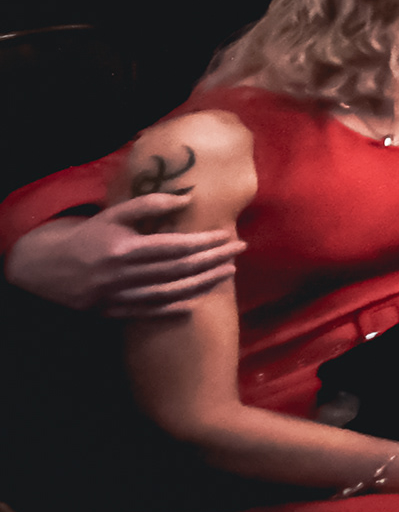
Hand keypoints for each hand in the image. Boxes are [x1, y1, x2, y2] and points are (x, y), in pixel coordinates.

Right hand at [4, 194, 243, 316]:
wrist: (47, 267)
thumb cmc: (90, 236)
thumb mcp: (115, 214)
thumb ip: (150, 204)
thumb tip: (187, 198)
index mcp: (125, 249)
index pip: (176, 247)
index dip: (205, 243)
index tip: (227, 236)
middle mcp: (122, 276)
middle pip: (178, 270)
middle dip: (213, 261)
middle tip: (238, 252)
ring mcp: (118, 297)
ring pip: (169, 294)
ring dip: (202, 284)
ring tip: (227, 273)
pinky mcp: (112, 312)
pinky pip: (149, 313)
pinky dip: (175, 309)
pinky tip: (197, 301)